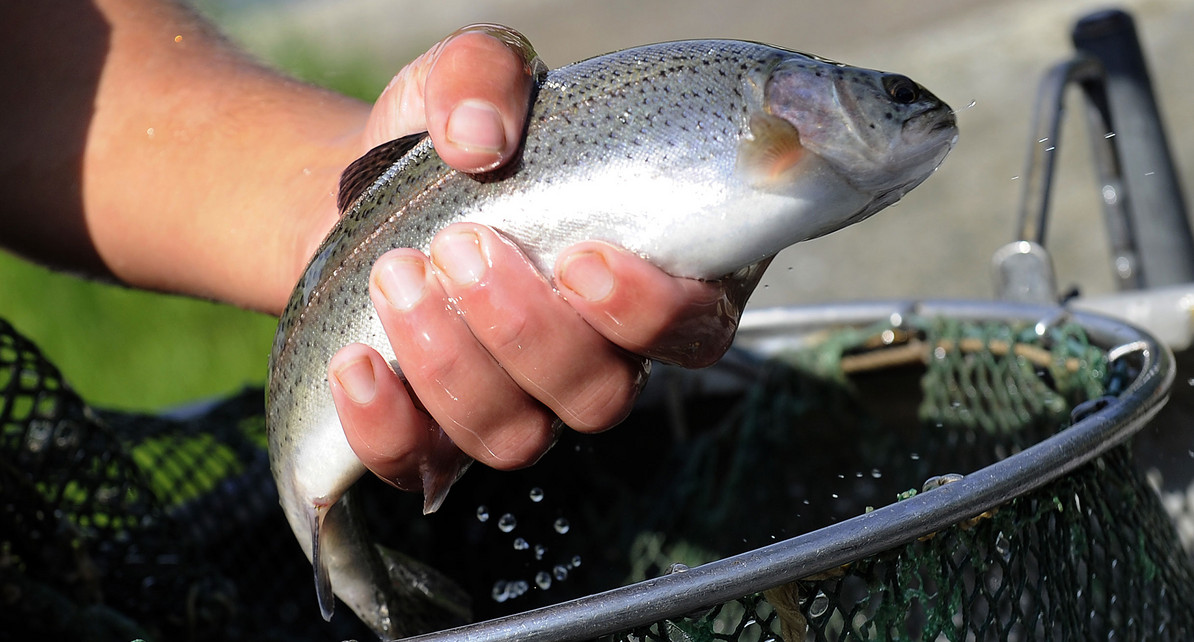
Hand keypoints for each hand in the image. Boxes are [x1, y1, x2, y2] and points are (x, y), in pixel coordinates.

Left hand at [324, 27, 762, 494]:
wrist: (360, 194)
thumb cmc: (448, 143)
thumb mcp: (467, 78)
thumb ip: (485, 75)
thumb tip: (479, 137)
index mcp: (647, 278)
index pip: (694, 331)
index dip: (649, 314)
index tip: (579, 258)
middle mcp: (596, 358)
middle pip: (599, 394)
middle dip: (525, 328)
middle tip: (461, 244)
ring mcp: (520, 406)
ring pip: (517, 437)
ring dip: (454, 363)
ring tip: (396, 275)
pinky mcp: (437, 437)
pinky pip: (424, 466)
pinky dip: (387, 423)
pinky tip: (356, 362)